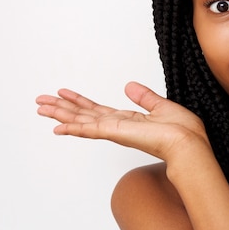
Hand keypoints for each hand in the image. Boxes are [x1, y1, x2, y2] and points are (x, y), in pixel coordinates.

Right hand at [35, 81, 207, 160]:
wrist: (188, 143)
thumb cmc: (183, 131)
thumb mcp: (162, 106)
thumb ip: (145, 97)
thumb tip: (130, 86)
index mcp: (128, 120)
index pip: (98, 110)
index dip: (80, 102)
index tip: (63, 94)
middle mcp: (118, 126)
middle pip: (83, 115)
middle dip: (62, 108)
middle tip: (40, 101)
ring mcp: (115, 131)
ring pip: (81, 121)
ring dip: (60, 114)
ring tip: (40, 107)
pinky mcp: (116, 133)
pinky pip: (90, 129)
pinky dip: (73, 128)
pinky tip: (57, 126)